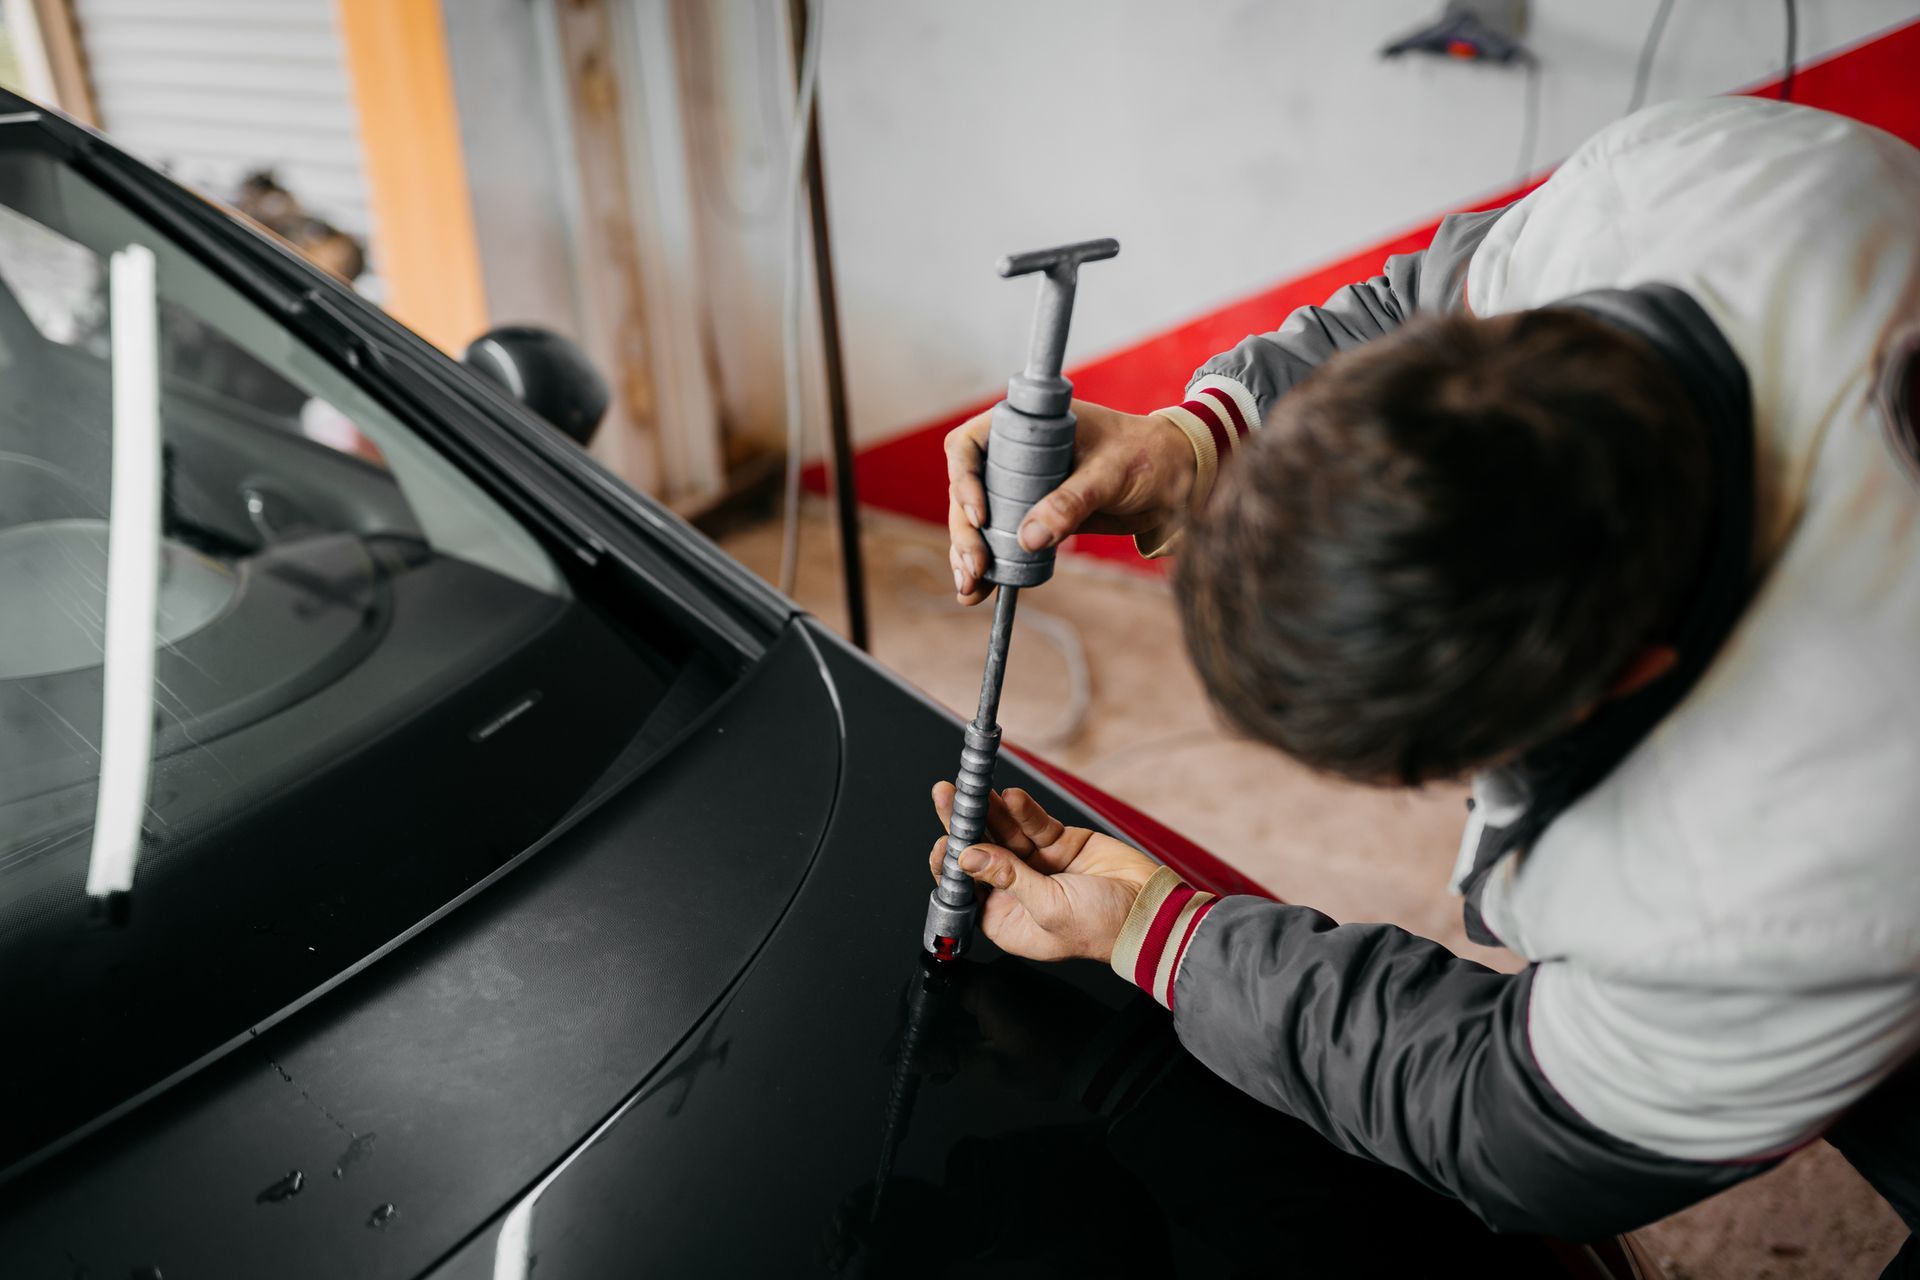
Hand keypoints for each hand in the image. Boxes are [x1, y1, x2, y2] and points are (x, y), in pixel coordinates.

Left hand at [928, 783, 1158, 961]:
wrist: (1151, 912)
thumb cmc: (1104, 927)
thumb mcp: (1050, 907)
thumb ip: (1008, 878)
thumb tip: (970, 857)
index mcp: (1008, 920)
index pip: (968, 889)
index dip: (953, 865)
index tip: (944, 842)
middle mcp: (1017, 891)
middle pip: (981, 853)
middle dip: (963, 825)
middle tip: (947, 797)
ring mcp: (1037, 865)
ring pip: (1004, 832)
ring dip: (989, 809)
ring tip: (973, 787)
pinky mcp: (1058, 843)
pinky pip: (1034, 823)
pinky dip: (1023, 810)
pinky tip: (1010, 797)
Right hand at [946, 401, 1193, 604]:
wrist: (1176, 478)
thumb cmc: (1146, 455)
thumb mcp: (1110, 474)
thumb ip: (1072, 502)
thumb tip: (1028, 539)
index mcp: (1027, 426)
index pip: (970, 445)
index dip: (964, 479)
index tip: (981, 515)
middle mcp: (1015, 455)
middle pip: (967, 491)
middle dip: (965, 532)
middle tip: (976, 566)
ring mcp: (1021, 487)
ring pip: (977, 521)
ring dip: (967, 554)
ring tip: (969, 589)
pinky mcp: (1034, 516)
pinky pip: (1001, 540)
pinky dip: (990, 565)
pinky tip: (978, 591)